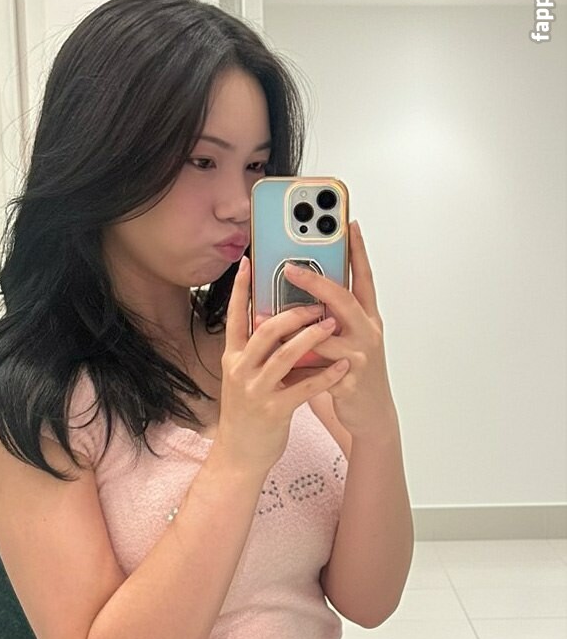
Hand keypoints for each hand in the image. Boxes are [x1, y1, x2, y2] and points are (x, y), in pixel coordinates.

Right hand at [214, 255, 349, 473]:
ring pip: (285, 356)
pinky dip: (326, 375)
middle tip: (316, 301)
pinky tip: (342, 366)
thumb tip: (271, 317)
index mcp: (234, 357)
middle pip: (266, 330)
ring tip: (332, 324)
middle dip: (293, 312)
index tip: (250, 262)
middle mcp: (241, 370)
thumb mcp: (244, 376)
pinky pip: (304, 388)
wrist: (239, 455)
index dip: (241, 288)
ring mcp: (256, 391)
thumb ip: (257, 350)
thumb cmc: (248, 412)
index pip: (235, 315)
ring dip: (312, 337)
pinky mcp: (274, 411)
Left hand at [284, 221, 397, 439]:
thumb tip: (297, 290)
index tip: (348, 224)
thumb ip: (328, 315)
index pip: (363, 277)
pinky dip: (298, 361)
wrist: (370, 414)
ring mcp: (361, 356)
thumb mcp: (345, 336)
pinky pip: (319, 367)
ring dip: (297, 324)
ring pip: (328, 333)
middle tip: (290, 267)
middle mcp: (368, 332)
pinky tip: (279, 354)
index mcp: (366, 317)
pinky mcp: (350, 381)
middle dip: (316, 280)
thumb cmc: (352, 370)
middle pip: (344, 299)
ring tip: (267, 314)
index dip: (357, 251)